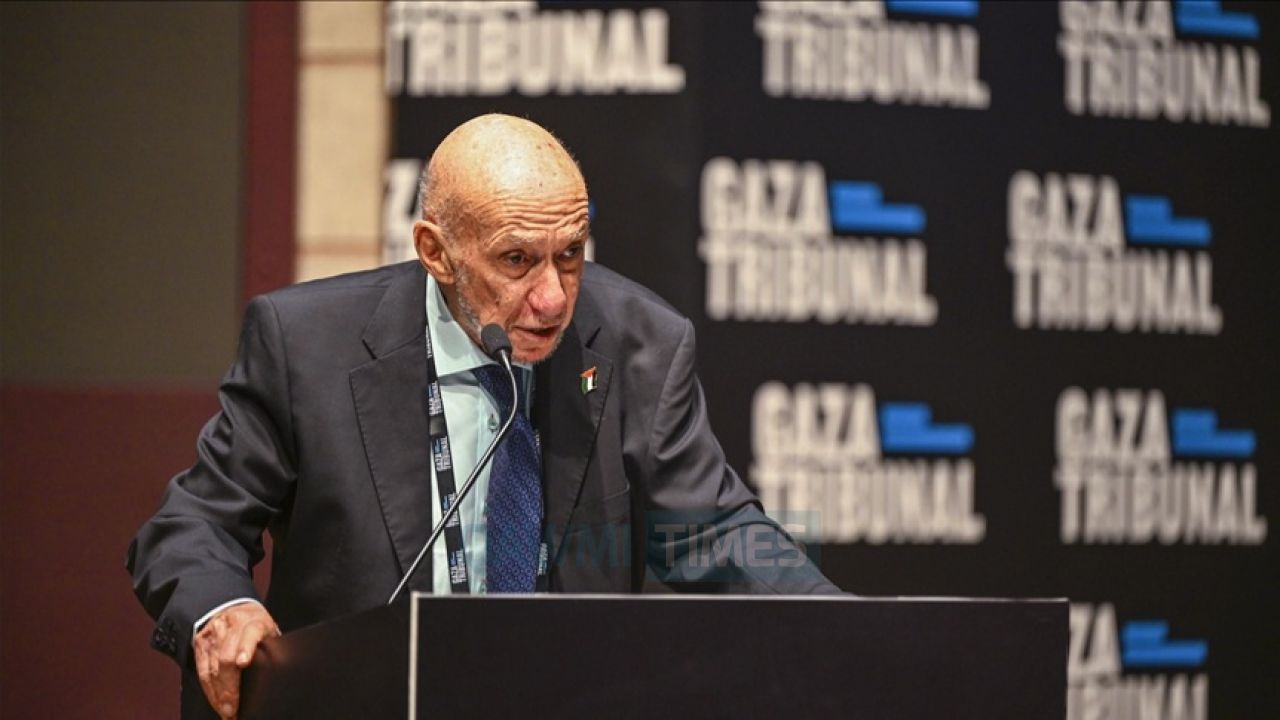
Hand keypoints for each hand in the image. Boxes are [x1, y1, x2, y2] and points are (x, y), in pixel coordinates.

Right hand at [193, 603, 280, 718]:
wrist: (234, 607)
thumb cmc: (257, 626)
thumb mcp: (270, 632)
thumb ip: (272, 649)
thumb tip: (283, 672)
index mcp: (254, 621)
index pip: (250, 634)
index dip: (245, 648)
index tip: (243, 662)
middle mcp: (232, 626)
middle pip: (225, 658)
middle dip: (229, 687)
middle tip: (233, 709)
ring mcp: (214, 634)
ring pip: (212, 668)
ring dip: (218, 694)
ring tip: (226, 712)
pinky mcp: (201, 642)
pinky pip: (202, 671)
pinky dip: (209, 690)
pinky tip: (216, 702)